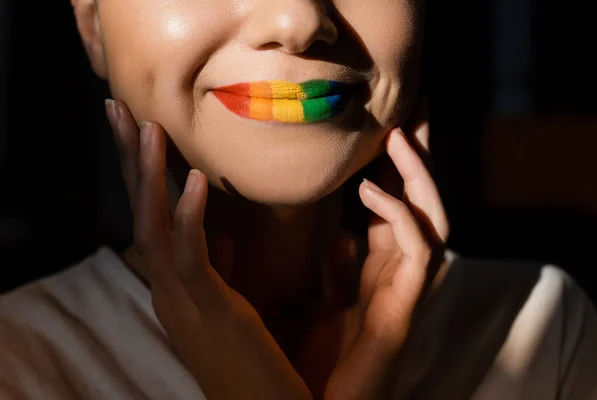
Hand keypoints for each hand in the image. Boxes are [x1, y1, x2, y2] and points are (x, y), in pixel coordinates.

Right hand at [105, 100, 311, 399]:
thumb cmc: (249, 357)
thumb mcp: (228, 302)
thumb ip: (217, 264)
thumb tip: (219, 228)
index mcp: (174, 283)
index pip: (150, 215)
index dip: (139, 170)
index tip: (137, 126)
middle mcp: (167, 288)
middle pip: (139, 212)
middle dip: (127, 160)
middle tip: (116, 107)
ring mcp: (182, 301)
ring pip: (153, 228)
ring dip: (148, 178)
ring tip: (147, 129)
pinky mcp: (209, 313)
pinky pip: (193, 258)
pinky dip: (190, 218)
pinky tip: (197, 181)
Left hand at [297, 105, 448, 398]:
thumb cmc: (323, 361)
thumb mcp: (325, 304)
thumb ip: (337, 271)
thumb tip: (342, 233)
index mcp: (380, 269)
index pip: (397, 204)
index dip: (398, 166)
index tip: (388, 125)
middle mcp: (400, 272)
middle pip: (422, 202)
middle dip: (421, 156)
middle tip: (414, 107)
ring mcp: (407, 288)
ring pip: (432, 218)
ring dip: (418, 174)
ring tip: (399, 134)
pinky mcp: (404, 306)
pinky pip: (418, 253)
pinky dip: (400, 217)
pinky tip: (370, 191)